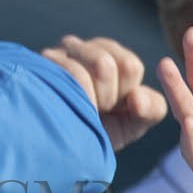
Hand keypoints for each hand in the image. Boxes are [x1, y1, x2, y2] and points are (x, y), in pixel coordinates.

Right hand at [40, 35, 167, 151]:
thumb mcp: (133, 124)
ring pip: (92, 66)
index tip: (113, 108)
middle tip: (93, 109)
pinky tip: (64, 105)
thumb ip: (152, 109)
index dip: (126, 94)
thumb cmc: (97, 131)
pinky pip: (72, 74)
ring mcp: (57, 53)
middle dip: (106, 97)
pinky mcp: (40, 64)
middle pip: (107, 64)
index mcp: (108, 53)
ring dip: (91, 98)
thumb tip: (136, 97)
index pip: (129, 66)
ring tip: (79, 107)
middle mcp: (81, 46)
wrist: (57, 146)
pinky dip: (76, 98)